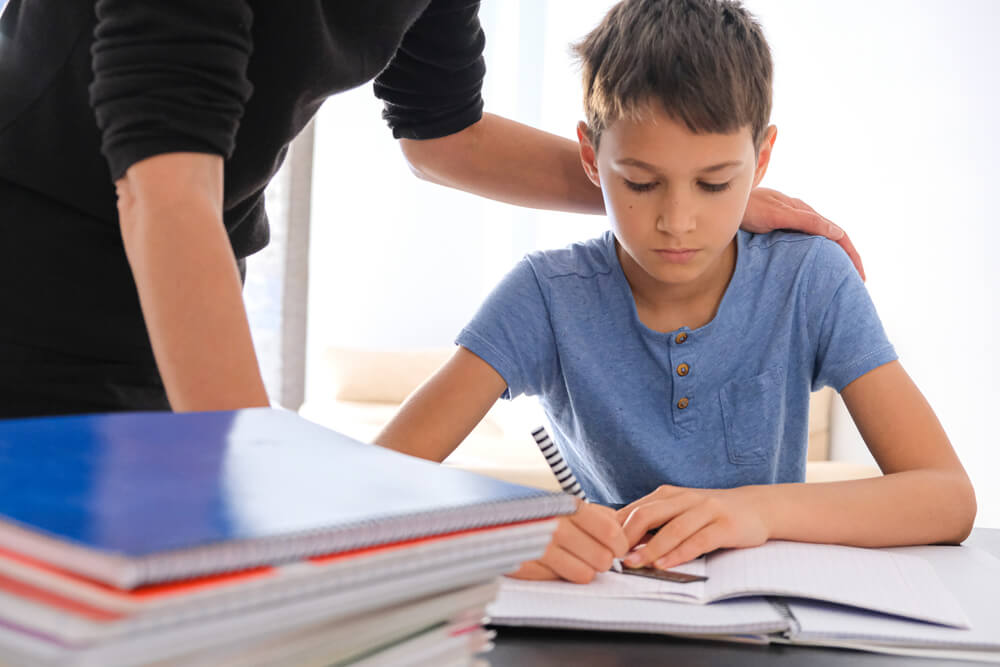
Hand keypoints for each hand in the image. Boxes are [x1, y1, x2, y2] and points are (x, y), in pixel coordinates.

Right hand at [507, 499, 628, 583]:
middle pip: (602, 559)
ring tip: (572, 558)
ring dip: (582, 569)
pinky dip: (559, 574)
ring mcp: (540, 548)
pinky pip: (560, 580)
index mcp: (568, 507)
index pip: (612, 533)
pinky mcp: (526, 566)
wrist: (491, 519)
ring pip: (585, 575)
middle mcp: (555, 526)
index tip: (615, 547)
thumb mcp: (567, 504)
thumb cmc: (538, 512)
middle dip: (601, 560)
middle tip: (591, 553)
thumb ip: (598, 515)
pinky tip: (552, 562)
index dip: (619, 545)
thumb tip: (624, 531)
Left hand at [616, 485, 769, 569]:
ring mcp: (706, 510)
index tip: (602, 545)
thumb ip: (655, 520)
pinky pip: (698, 540)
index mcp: (669, 494)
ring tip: (635, 563)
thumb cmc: (712, 512)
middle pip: (648, 515)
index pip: (635, 509)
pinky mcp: (724, 526)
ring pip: (672, 528)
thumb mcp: (680, 509)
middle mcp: (685, 498)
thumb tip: (620, 539)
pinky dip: (679, 553)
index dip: (616, 528)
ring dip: (651, 548)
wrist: (756, 506)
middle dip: (627, 537)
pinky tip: (665, 564)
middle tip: (612, 555)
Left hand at [742, 187, 864, 280]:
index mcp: (806, 213)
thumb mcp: (778, 215)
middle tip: (856, 284)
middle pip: (833, 240)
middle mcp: (801, 217)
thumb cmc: (749, 207)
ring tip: (838, 282)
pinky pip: (803, 246)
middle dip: (847, 261)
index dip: (852, 257)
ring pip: (819, 243)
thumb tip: (837, 233)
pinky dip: (814, 258)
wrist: (726, 202)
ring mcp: (790, 224)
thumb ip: (805, 221)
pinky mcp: (778, 231)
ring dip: (832, 261)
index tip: (860, 278)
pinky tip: (811, 271)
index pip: (839, 236)